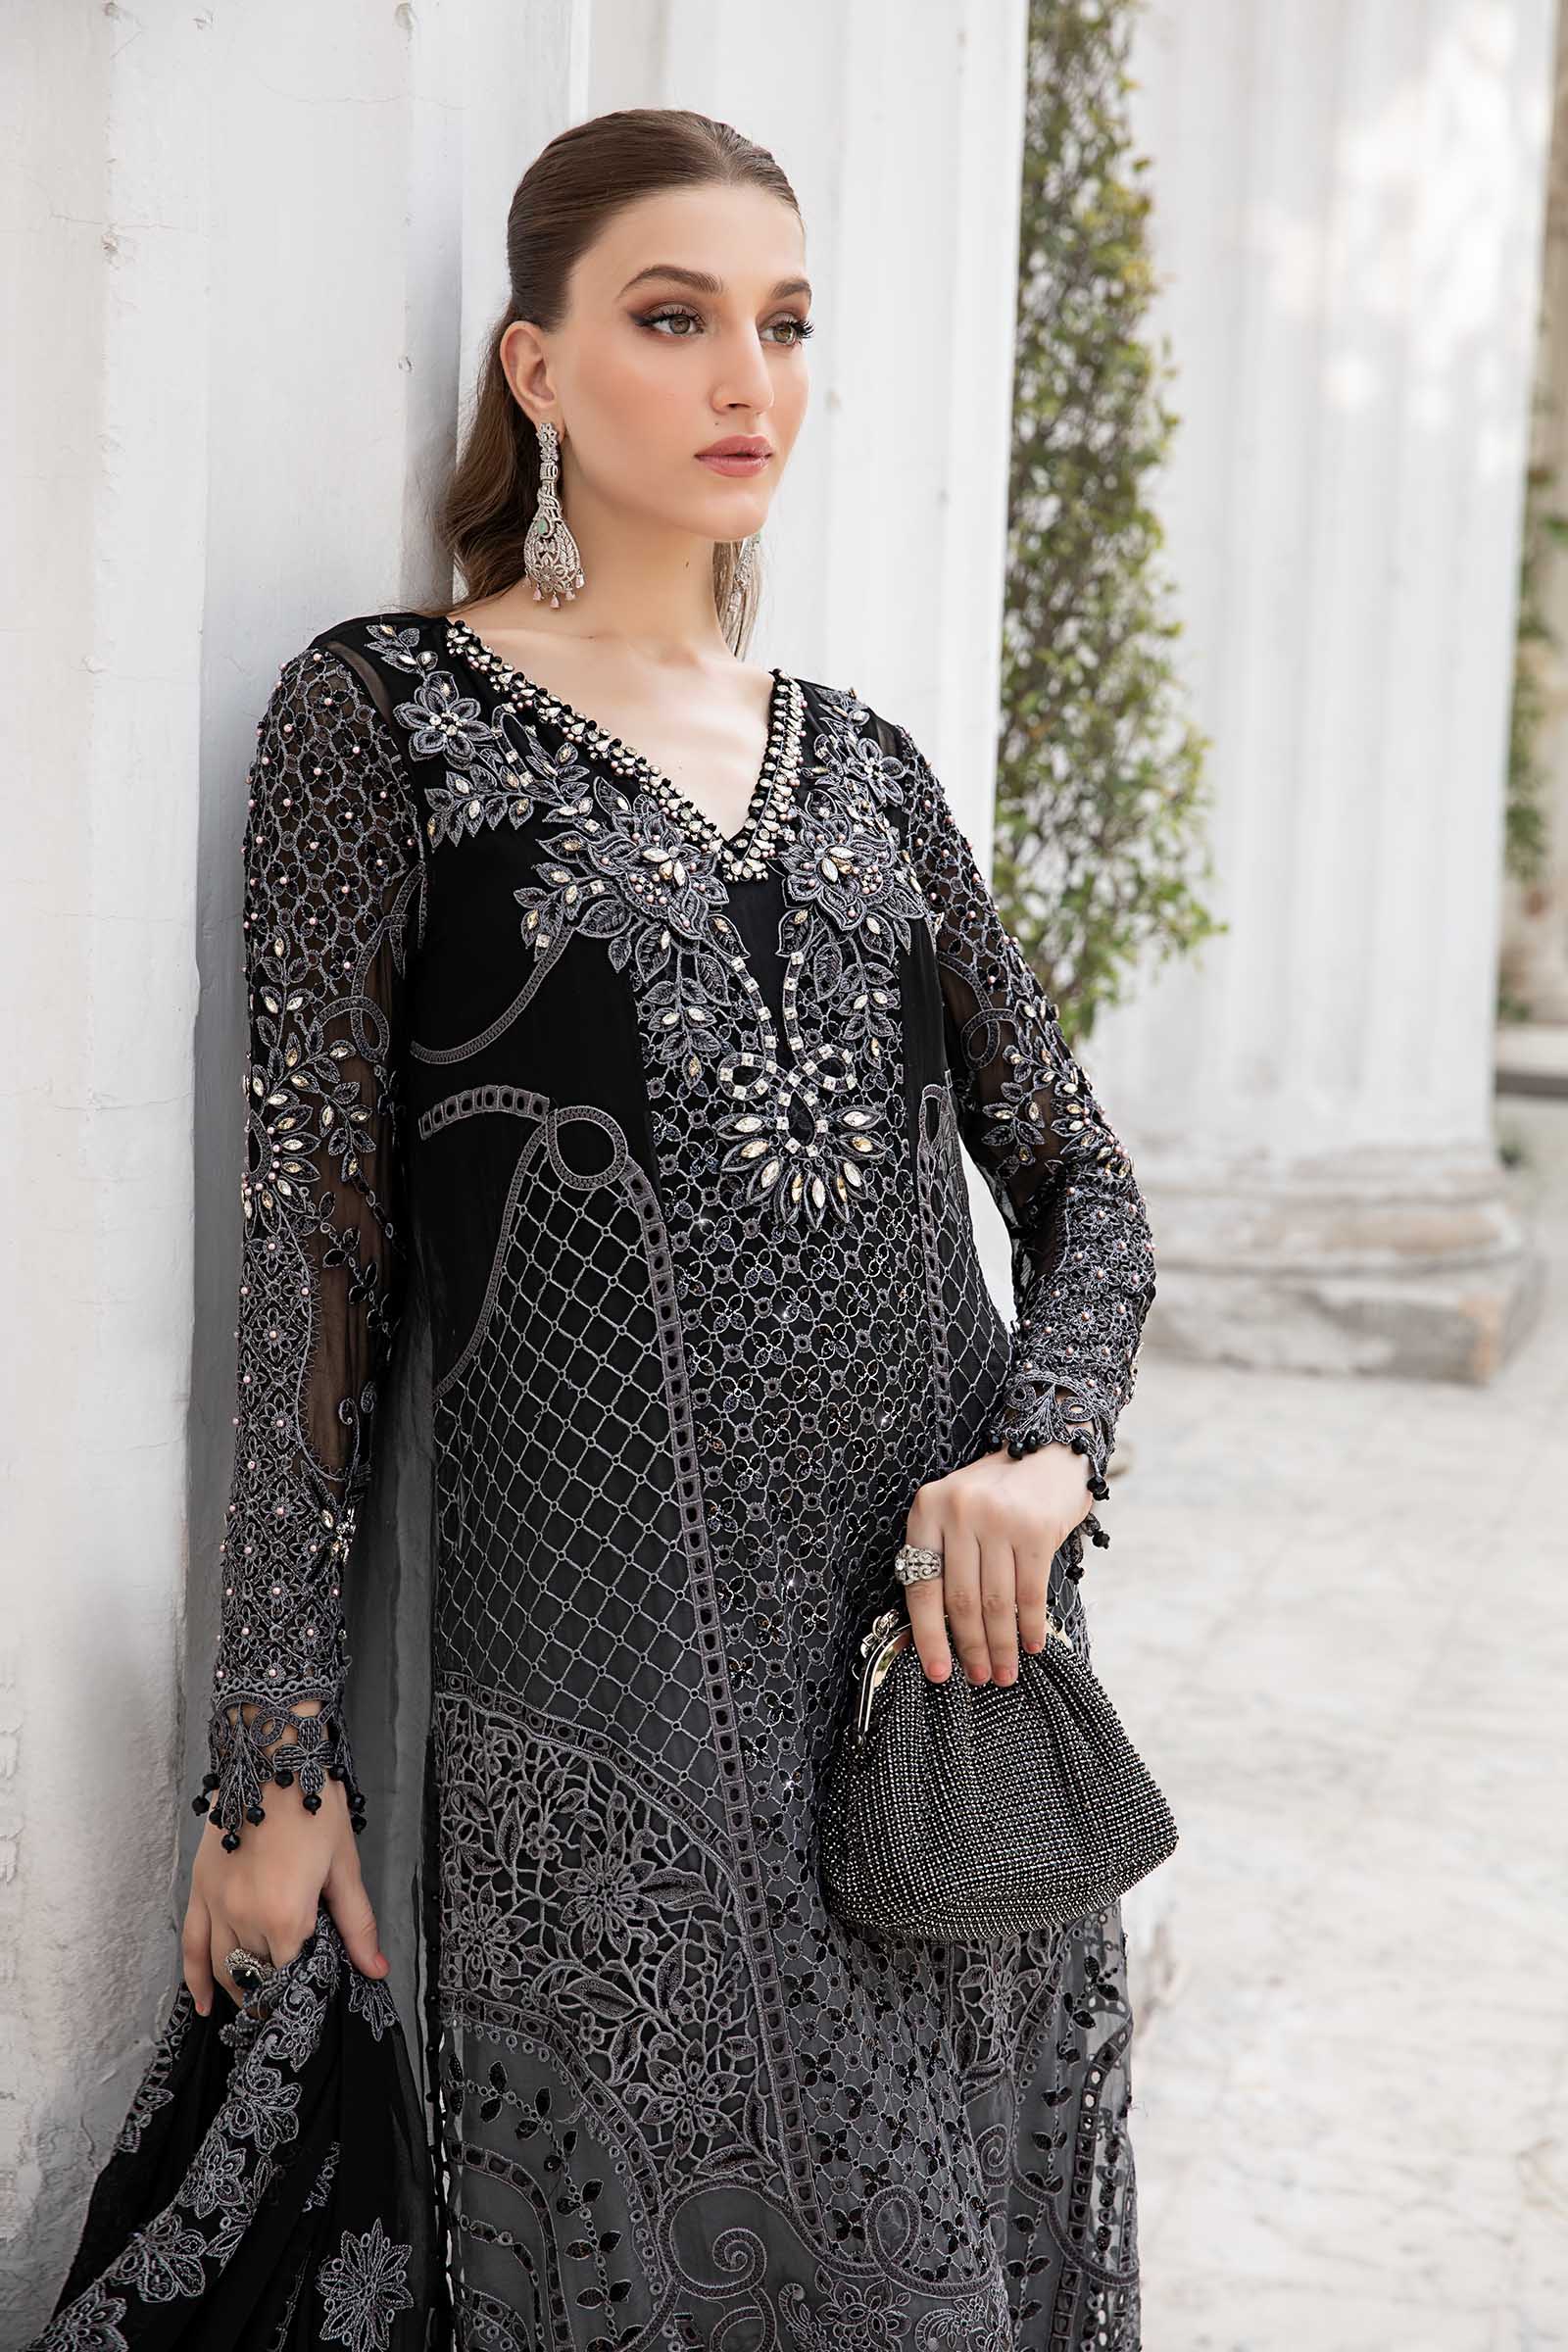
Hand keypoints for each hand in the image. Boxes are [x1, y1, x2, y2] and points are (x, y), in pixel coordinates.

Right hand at [181, 1705, 387, 2014]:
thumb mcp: (345, 1867)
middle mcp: (245, 1917)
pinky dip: (195, 1979)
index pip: (292, 1975)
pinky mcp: (199, 1889)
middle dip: (273, 1992)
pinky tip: (204, 2004)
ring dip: (240, 1990)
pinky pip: (191, 1946)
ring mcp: (216, 1905)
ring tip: (256, 2004)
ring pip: (223, 1967)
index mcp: (286, 1915)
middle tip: (287, 2004)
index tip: (313, 1998)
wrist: (273, 1758)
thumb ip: (356, 1924)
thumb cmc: (315, 1808)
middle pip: (257, 1975)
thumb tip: (376, 1969)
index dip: (304, 1989)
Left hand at [902, 1443, 1092, 1687]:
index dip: (928, 1637)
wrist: (1048, 1451)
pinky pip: (1030, 1593)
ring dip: (1001, 1645)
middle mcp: (959, 1511)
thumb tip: (929, 1634)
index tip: (937, 1672)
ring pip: (996, 1602)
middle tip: (979, 1677)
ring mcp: (998, 1519)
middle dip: (969, 1647)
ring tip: (1005, 1672)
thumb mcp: (957, 1514)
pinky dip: (1031, 1626)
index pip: (921, 1586)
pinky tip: (1033, 1645)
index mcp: (927, 1509)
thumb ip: (942, 1561)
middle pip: (960, 1600)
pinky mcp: (1035, 1529)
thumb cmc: (998, 1493)